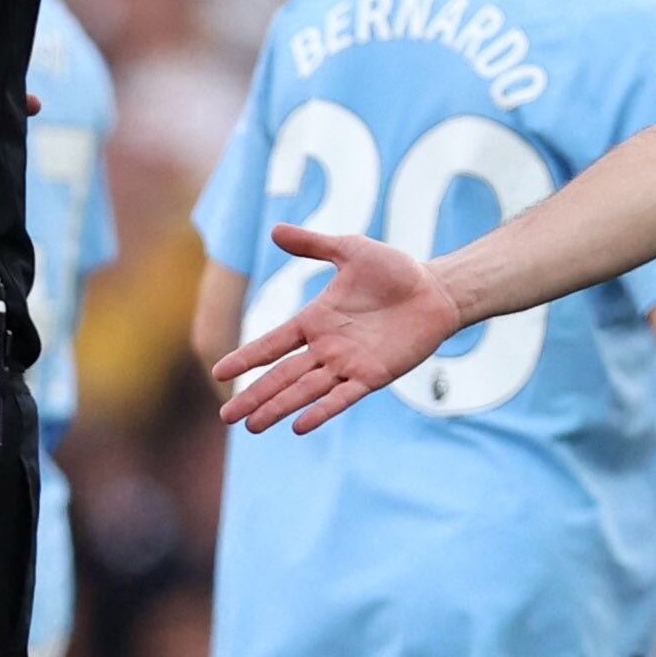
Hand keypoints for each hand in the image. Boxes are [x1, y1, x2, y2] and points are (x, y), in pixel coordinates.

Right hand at [212, 226, 460, 433]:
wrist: (436, 290)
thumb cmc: (395, 270)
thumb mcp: (350, 250)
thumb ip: (313, 245)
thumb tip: (274, 230)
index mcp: (314, 320)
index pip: (271, 344)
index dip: (246, 358)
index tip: (219, 373)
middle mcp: (326, 347)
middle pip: (281, 376)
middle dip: (254, 395)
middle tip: (227, 416)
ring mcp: (348, 364)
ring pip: (305, 390)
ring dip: (278, 407)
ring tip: (252, 425)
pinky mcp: (373, 376)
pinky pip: (343, 397)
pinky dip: (322, 410)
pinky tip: (299, 425)